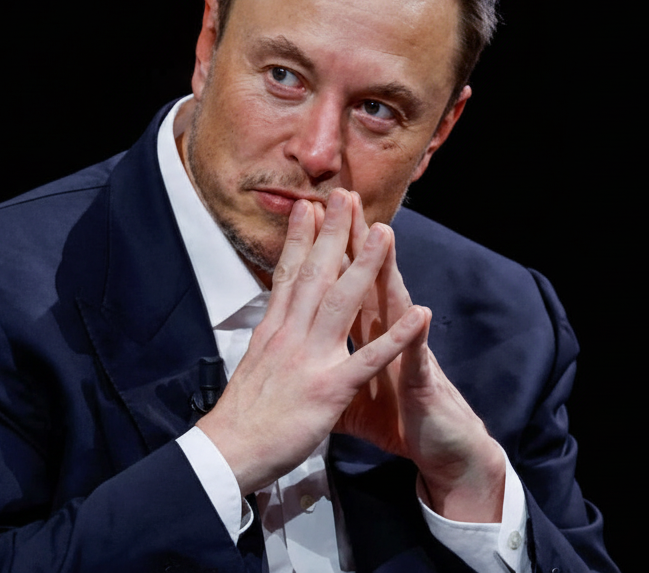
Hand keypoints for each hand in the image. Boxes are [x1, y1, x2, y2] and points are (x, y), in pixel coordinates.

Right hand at [195, 189, 429, 494]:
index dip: (299, 239)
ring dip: (366, 264)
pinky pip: (370, 358)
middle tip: (346, 196)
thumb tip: (268, 329)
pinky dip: (397, 336)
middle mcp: (290, 335)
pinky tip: (420, 315)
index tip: (309, 208)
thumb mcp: (251, 368)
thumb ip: (267, 345)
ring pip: (342, 300)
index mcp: (273, 332)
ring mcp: (310, 358)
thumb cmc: (239, 420)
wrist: (228, 453)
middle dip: (333, 232)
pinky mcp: (329, 388)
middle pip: (314, 274)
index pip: (288, 275)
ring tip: (385, 233)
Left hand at [336, 194, 506, 522]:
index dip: (322, 252)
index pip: (339, 284)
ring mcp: (406, 352)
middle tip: (342, 199)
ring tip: (384, 233)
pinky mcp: (422, 382)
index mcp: (362, 334)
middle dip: (352, 240)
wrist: (438, 448)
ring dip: (389, 270)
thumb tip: (294, 359)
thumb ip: (325, 366)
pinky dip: (416, 338)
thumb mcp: (348, 393)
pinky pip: (418, 358)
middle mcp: (386, 334)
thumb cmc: (395, 418)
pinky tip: (420, 315)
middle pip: (366, 279)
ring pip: (396, 304)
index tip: (306, 215)